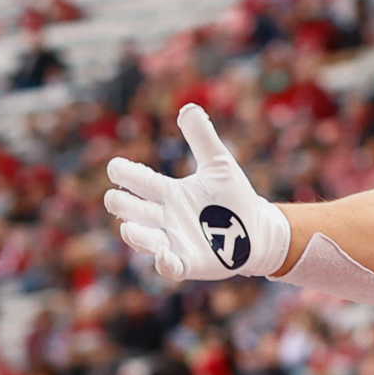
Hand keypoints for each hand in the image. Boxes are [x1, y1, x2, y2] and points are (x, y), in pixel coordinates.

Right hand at [104, 105, 293, 286]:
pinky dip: (165, 263)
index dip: (126, 174)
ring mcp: (174, 241)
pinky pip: (171, 266)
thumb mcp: (219, 164)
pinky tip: (163, 256)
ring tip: (127, 228)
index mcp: (168, 192)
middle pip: (133, 210)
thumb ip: (203, 138)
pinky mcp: (189, 263)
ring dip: (136, 235)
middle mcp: (165, 217)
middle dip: (122, 205)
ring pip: (145, 239)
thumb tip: (189, 107)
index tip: (116, 168)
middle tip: (115, 198)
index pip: (139, 181)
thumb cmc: (234, 197)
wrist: (258, 229)